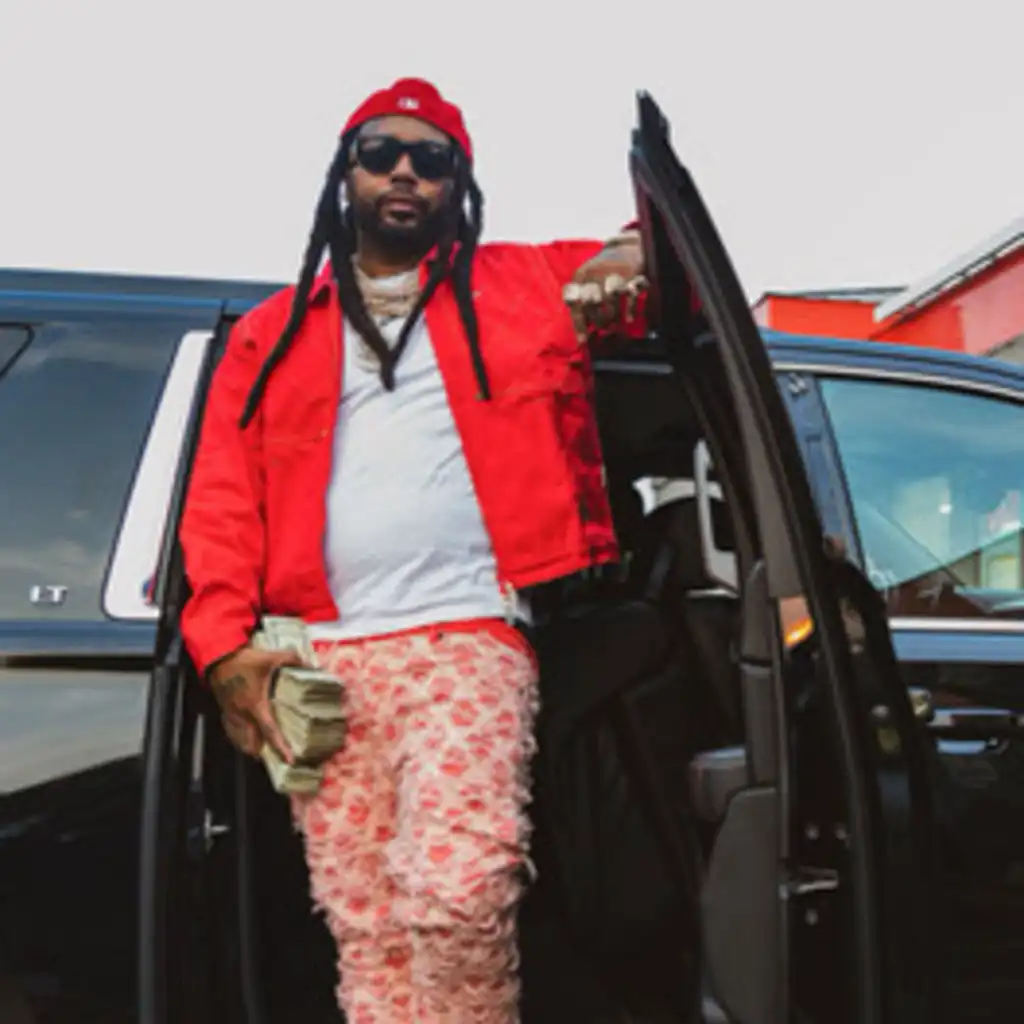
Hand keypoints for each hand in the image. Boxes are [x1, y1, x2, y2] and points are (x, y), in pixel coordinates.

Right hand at [208, 645, 303, 761]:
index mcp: (256, 705)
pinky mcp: (225, 712)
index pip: (269, 731)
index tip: (289, 760)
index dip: (280, 747)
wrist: (219, 658)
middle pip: (251, 744)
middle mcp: (243, 715)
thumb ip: (292, 660)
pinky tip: (249, 734)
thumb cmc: (245, 661)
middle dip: (263, 752)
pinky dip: (240, 737)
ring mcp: (232, 715)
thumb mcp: (271, 657)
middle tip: (277, 753)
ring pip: (240, 741)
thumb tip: (311, 666)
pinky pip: (232, 732)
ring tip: (264, 746)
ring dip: (251, 746)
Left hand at [563, 233, 646, 340]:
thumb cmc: (604, 271)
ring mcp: (613, 271)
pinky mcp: (631, 272)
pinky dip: (630, 309)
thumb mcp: (588, 281)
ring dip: (613, 316)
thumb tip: (584, 333)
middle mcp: (594, 273)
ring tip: (615, 326)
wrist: (627, 246)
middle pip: (591, 301)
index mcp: (580, 277)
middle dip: (598, 320)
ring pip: (611, 298)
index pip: (573, 301)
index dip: (578, 323)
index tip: (583, 341)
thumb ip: (584, 304)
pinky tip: (629, 319)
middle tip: (604, 329)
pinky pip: (630, 294)